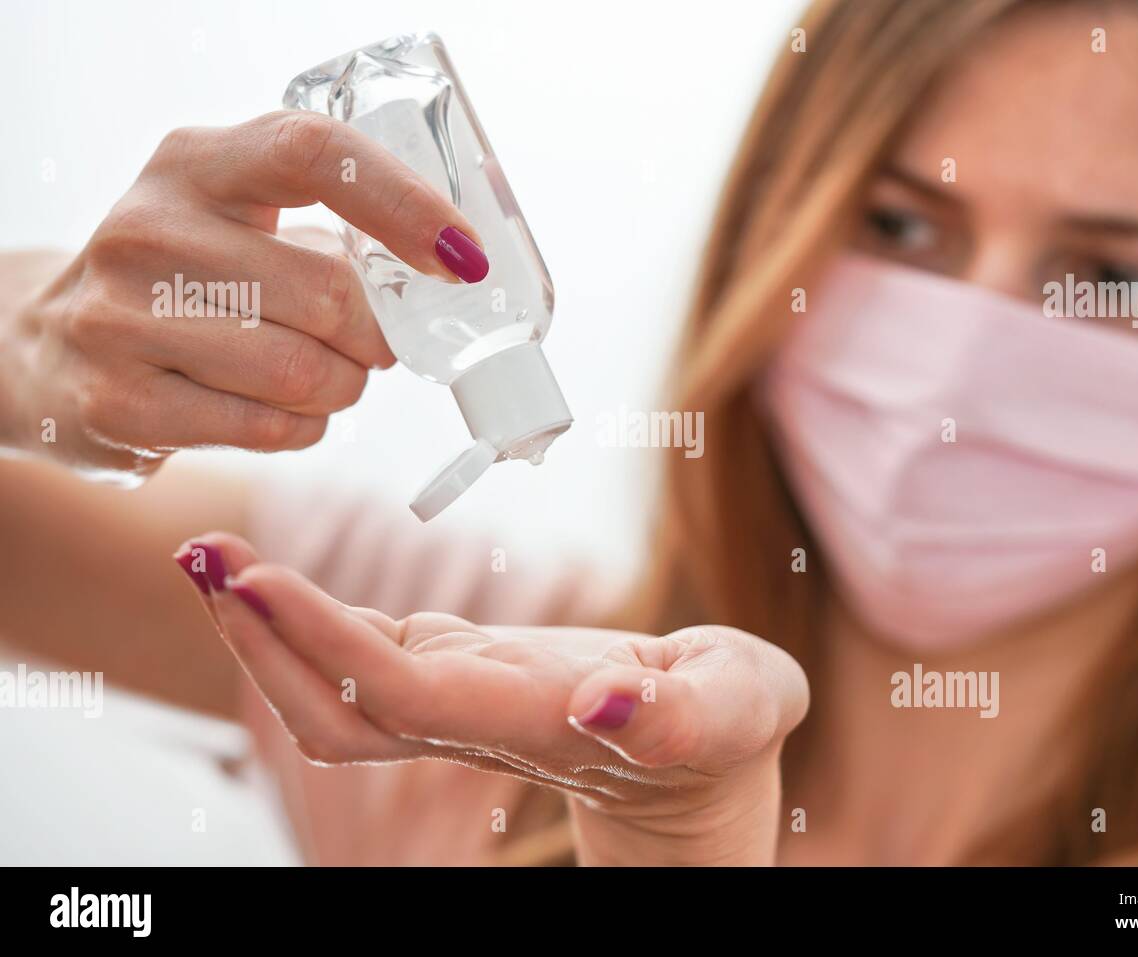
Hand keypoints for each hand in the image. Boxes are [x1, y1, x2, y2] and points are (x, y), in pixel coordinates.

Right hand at [0, 111, 484, 475]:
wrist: (56, 343)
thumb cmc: (188, 277)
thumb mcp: (236, 216)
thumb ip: (329, 225)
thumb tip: (453, 268)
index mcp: (193, 162)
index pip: (315, 153)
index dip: (406, 205)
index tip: (462, 258)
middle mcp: (147, 228)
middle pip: (329, 294)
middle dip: (378, 337)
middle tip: (374, 345)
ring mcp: (120, 318)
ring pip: (304, 373)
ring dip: (345, 388)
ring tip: (326, 377)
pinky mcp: (119, 403)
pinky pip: (269, 428)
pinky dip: (304, 427)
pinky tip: (283, 410)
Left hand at [173, 533, 809, 865]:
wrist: (700, 772)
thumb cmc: (727, 728)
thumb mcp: (739, 706)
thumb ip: (680, 710)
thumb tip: (604, 700)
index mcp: (530, 718)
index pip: (400, 696)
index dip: (322, 646)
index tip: (256, 581)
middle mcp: (475, 716)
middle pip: (335, 710)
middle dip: (260, 642)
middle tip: (201, 555)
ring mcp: (460, 698)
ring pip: (337, 687)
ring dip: (267, 628)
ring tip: (214, 557)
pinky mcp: (461, 672)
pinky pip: (366, 653)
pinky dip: (310, 616)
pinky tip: (275, 580)